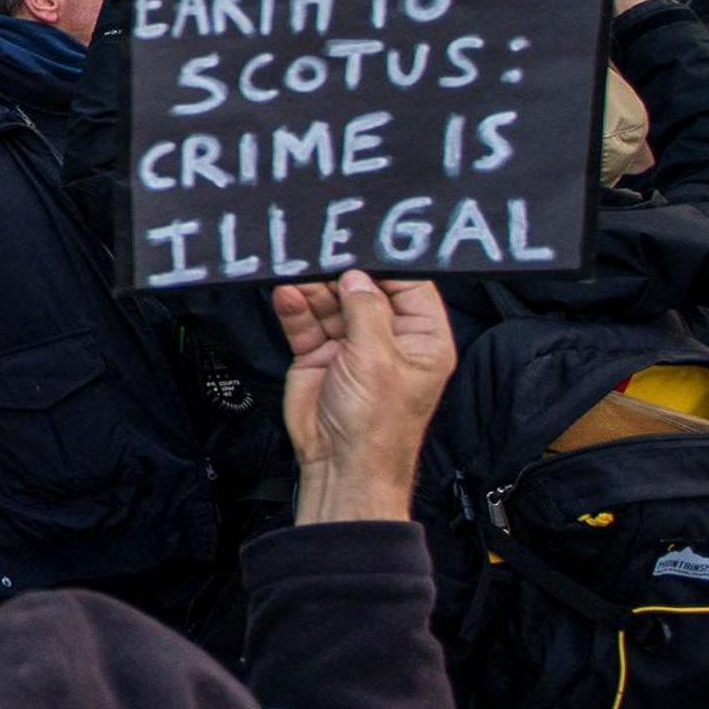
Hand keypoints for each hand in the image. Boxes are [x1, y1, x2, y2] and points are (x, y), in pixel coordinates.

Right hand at [272, 270, 457, 524]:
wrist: (340, 465)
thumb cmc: (376, 423)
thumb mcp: (378, 358)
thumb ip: (366, 309)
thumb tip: (354, 276)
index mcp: (421, 338)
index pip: (410, 287)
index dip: (386, 265)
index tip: (360, 242)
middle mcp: (387, 339)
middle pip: (363, 291)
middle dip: (341, 273)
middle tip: (319, 250)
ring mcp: (351, 348)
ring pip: (330, 304)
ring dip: (313, 288)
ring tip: (296, 271)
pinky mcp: (318, 357)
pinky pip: (306, 323)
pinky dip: (295, 308)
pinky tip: (287, 295)